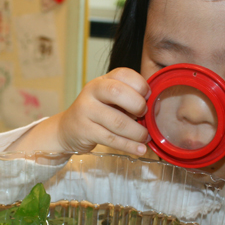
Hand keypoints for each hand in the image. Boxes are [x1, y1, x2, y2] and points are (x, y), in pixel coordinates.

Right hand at [7, 68, 150, 155]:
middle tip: (144, 115)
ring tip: (145, 137)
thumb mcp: (111, 101)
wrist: (68, 129)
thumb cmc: (97, 113)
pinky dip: (129, 146)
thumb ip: (131, 100)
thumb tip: (157, 107)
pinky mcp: (85, 130)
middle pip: (116, 92)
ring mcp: (86, 111)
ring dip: (136, 132)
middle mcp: (92, 91)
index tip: (148, 96)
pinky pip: (111, 139)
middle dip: (137, 105)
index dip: (140, 84)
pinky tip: (140, 149)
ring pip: (117, 121)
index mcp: (102, 80)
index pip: (123, 74)